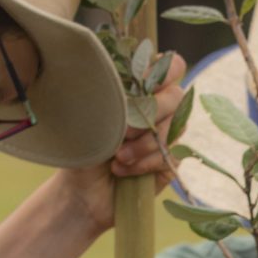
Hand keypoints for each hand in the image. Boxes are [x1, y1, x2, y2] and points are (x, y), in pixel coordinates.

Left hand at [48, 52, 186, 232]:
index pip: (170, 66)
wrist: (81, 191)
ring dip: (143, 143)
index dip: (161, 71)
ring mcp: (168, 136)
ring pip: (174, 128)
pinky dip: (144, 164)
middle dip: (149, 112)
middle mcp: (159, 109)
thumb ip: (114, 91)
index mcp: (142, 89)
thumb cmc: (83, 146)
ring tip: (116, 156)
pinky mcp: (171, 162)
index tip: (137, 85)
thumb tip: (130, 82)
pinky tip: (122, 170)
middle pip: (176, 96)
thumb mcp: (92, 114)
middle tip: (123, 130)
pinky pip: (169, 156)